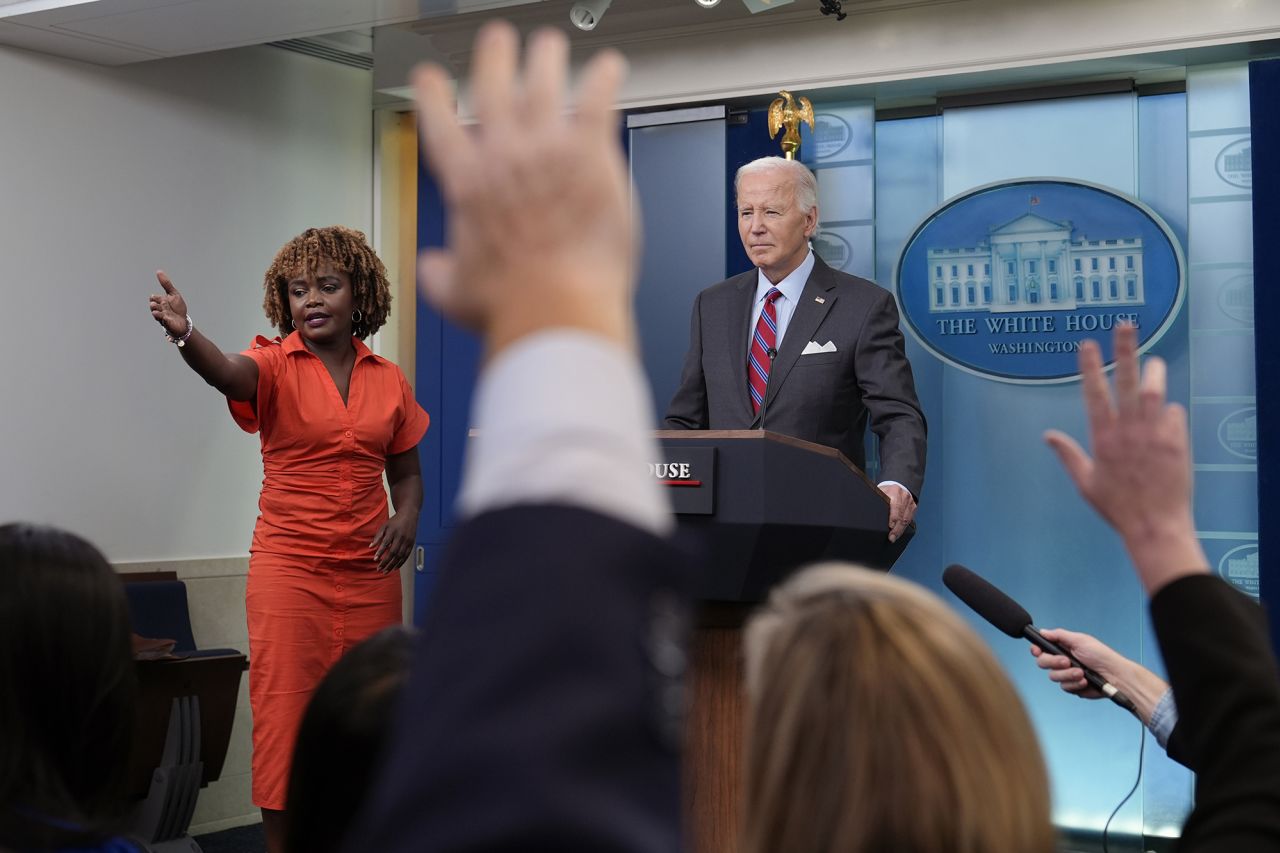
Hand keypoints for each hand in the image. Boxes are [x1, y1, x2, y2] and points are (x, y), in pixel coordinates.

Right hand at [149, 271, 189, 338]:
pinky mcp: (165, 322)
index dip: (157, 298)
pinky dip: (161, 316)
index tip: (165, 300)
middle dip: (158, 303)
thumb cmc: (178, 308)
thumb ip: (166, 284)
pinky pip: (159, 318)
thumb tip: (158, 271)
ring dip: (159, 309)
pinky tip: (163, 315)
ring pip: (154, 310)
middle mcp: (158, 309)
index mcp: (160, 302)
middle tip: (165, 305)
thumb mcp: (173, 294)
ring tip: (164, 311)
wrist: (183, 322)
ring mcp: (161, 316)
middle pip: (152, 303)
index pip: (153, 297)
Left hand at [371, 512, 416, 573]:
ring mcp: (407, 541)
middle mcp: (401, 537)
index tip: (375, 559)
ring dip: (392, 565)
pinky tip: (395, 568)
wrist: (409, 515)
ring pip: (400, 556)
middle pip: (393, 552)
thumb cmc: (394, 522)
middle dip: (386, 562)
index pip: (386, 543)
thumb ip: (378, 536)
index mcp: (393, 532)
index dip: (380, 552)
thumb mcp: (384, 526)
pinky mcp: (411, 544)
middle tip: (379, 569)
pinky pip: (406, 556)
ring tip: (385, 571)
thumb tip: (371, 547)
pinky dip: (400, 563)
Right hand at [411, 22, 635, 357]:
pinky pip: (598, 100)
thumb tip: (434, 269)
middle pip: (492, 84)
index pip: (439, 122)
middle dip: (494, 55)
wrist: (557, 307)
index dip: (432, 93)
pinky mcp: (591, 153)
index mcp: (467, 183)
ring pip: (544, 81)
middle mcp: (504, 155)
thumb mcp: (457, 292)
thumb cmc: (512, 305)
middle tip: (498, 40)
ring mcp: (547, 148)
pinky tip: (610, 67)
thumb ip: (440, 272)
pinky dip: (604, 78)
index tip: (431, 78)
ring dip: (546, 57)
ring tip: (550, 45)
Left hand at [879, 483, 915, 542]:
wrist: (897, 486)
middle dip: (896, 528)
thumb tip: (866, 510)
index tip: (890, 526)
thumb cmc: (886, 491)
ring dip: (900, 530)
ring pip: (906, 519)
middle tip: (891, 537)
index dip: (893, 517)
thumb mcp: (880, 492)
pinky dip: (904, 528)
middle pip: (901, 515)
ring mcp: (910, 502)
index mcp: (894, 491)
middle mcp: (904, 496)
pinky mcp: (913, 507)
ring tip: (894, 538)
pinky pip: (909, 520)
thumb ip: (877, 500)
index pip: (895, 505)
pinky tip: (899, 533)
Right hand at [1029, 628, 1125, 699]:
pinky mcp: (1072, 687)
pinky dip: (1075, 684)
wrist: (1114, 675)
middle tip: (1067, 661)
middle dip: (1054, 662)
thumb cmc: (1101, 655)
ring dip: (1068, 674)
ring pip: (1053, 677)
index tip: (1037, 651)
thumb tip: (1043, 632)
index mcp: (1063, 648)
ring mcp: (1066, 675)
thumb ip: (1059, 635)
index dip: (1036, 650)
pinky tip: (1085, 681)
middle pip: (1043, 663)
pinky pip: (1064, 687)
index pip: (1042, 648)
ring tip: (1081, 673)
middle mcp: (1062, 661)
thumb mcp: (1080, 640)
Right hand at [1043, 324, 1208, 592]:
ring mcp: (1154, 434)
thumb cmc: (1117, 507)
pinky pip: (1174, 414)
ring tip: (1154, 362)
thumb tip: (1047, 436)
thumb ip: (1068, 455)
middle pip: (1125, 381)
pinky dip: (1169, 411)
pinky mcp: (1176, 441)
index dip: (1089, 367)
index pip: (1094, 393)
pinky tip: (1166, 418)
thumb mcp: (1085, 482)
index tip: (1087, 344)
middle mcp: (1127, 431)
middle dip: (1124, 350)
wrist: (1155, 525)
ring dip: (1154, 372)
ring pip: (1154, 390)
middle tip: (1125, 326)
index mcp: (1102, 438)